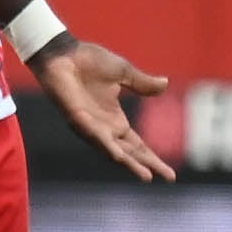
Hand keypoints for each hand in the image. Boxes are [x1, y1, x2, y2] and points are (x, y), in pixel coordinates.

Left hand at [33, 36, 175, 179]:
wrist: (62, 52)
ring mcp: (89, 125)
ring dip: (129, 163)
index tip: (169, 173)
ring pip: (113, 150)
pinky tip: (119, 157)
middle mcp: (103, 127)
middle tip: (168, 178)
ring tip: (146, 176)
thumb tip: (165, 84)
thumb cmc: (88, 60)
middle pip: (130, 152)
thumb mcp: (123, 72)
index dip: (151, 157)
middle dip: (147, 165)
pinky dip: (107, 147)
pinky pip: (94, 136)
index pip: (136, 144)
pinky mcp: (77, 118)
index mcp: (114, 118)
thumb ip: (142, 83)